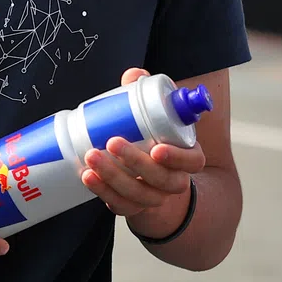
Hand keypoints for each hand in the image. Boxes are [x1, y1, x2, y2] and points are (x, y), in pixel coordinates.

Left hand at [81, 68, 206, 235]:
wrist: (147, 174)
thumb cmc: (153, 137)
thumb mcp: (154, 115)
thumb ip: (146, 94)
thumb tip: (133, 75)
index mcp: (187, 156)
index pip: (193, 161)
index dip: (178, 158)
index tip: (156, 149)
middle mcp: (174, 180)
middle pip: (164, 180)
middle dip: (137, 163)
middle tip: (112, 142)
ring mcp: (154, 197)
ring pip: (139, 195)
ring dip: (114, 177)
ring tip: (91, 156)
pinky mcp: (133, 206)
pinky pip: (121, 206)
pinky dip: (103, 192)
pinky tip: (88, 176)